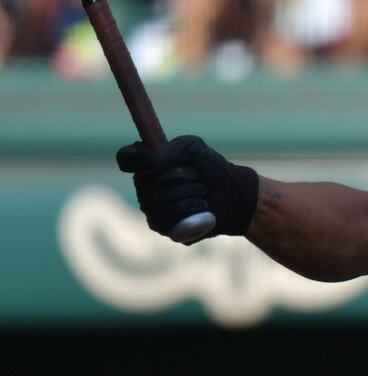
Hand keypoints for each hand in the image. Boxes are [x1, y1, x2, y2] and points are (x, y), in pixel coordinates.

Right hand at [115, 135, 259, 239]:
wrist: (233, 194)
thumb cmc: (211, 169)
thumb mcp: (192, 149)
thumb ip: (168, 151)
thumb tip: (148, 162)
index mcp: (149, 164)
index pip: (126, 157)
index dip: (132, 157)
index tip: (149, 158)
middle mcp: (145, 185)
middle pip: (143, 180)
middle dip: (177, 176)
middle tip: (196, 176)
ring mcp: (151, 207)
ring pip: (155, 199)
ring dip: (187, 191)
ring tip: (203, 190)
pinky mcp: (161, 225)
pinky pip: (164, 216)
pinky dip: (187, 207)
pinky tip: (202, 205)